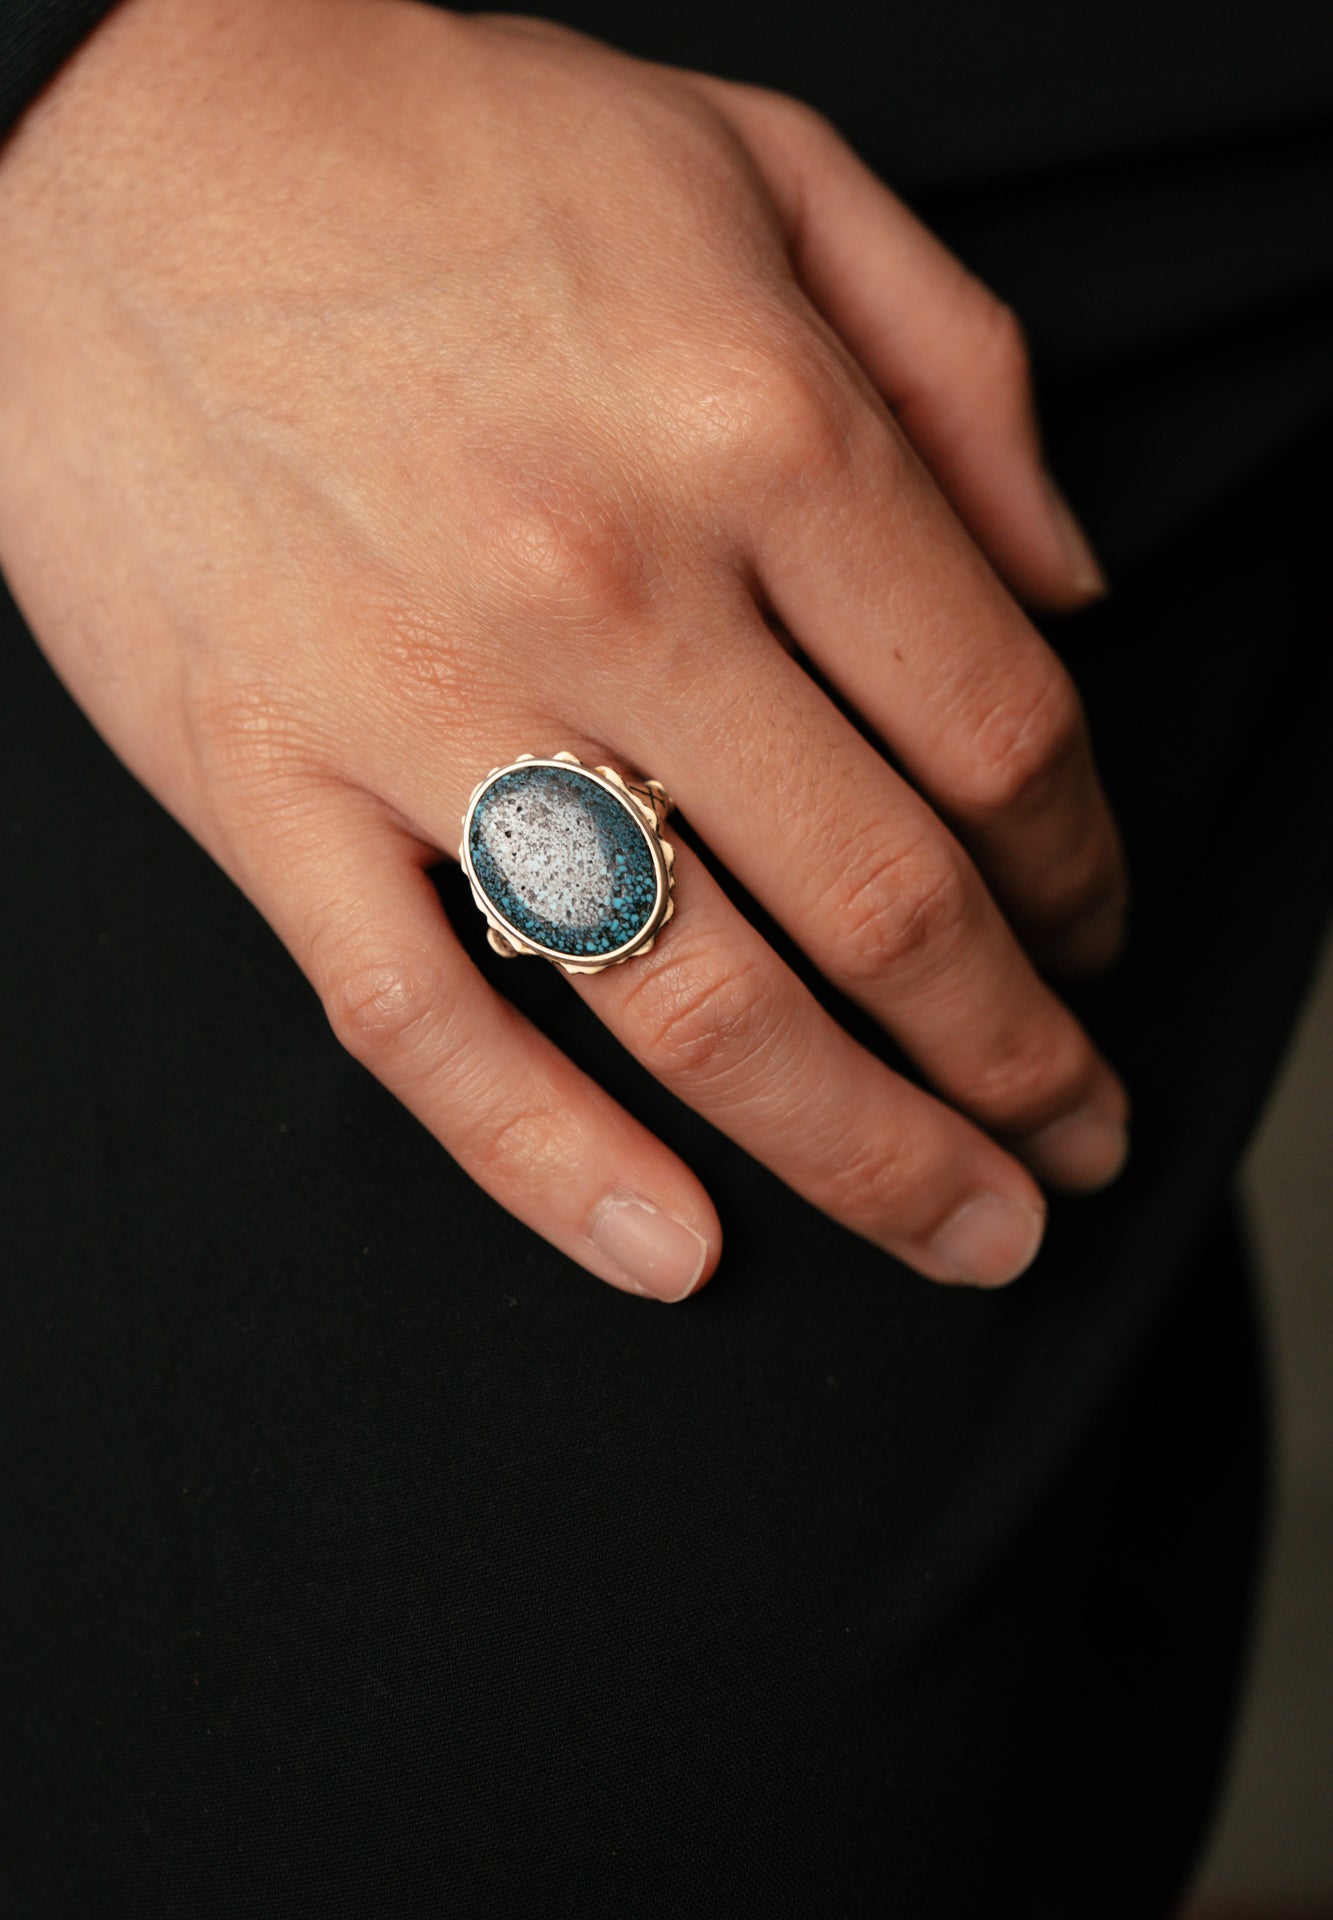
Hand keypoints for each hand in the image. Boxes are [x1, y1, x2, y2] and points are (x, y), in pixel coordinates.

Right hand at [0, 0, 1130, 1301]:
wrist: (109, 140)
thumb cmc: (441, 147)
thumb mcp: (759, 164)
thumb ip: (959, 370)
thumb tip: (1077, 590)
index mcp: (760, 426)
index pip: (1001, 731)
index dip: (1084, 869)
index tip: (1097, 934)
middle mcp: (613, 584)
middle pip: (888, 907)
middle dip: (1019, 1062)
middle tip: (1078, 1146)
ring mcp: (425, 706)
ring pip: (693, 1005)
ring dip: (866, 1152)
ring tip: (966, 1231)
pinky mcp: (266, 786)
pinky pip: (421, 1027)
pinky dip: (555, 1167)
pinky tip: (679, 1255)